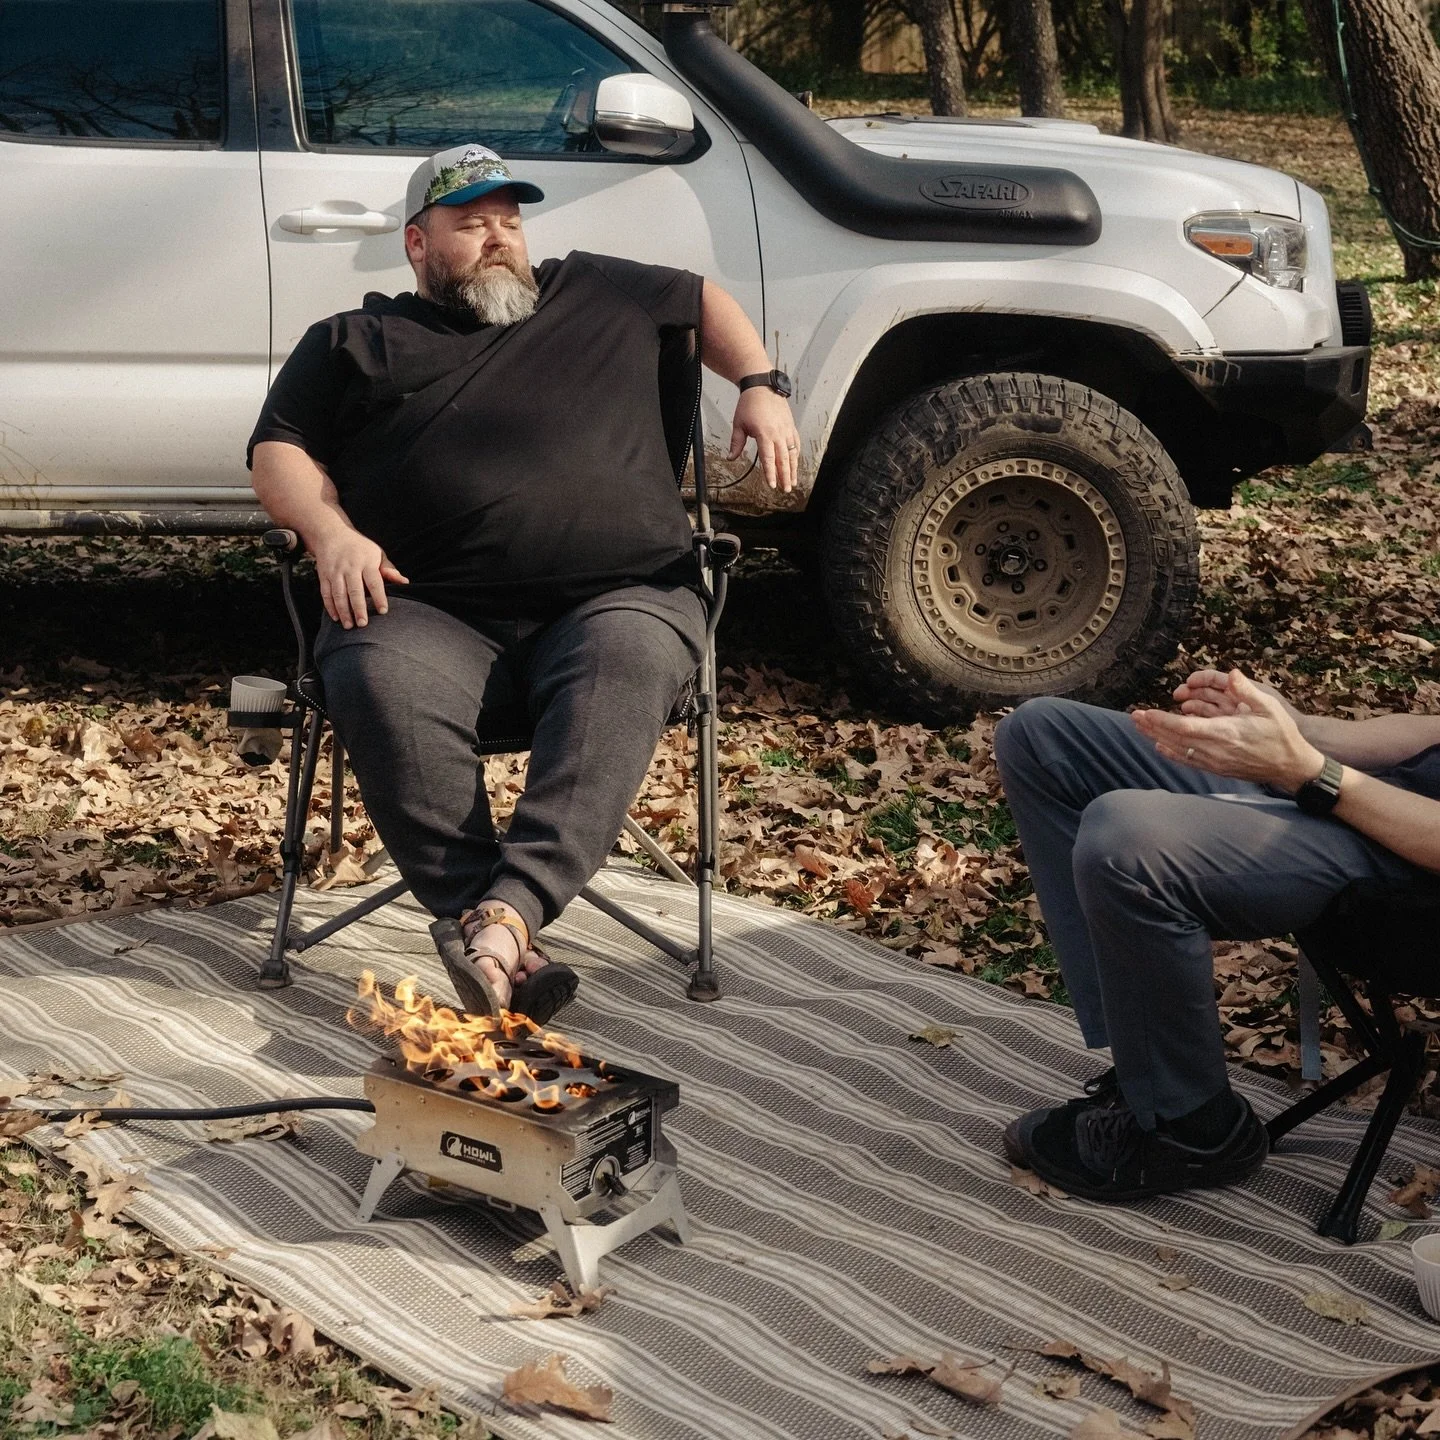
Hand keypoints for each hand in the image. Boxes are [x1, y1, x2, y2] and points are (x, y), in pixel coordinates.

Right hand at [309, 524, 407, 628]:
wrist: (331, 533)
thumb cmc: (360, 547)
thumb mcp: (376, 553)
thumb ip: (389, 569)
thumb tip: (404, 582)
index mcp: (366, 561)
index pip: (374, 582)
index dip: (379, 597)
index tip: (383, 611)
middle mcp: (350, 567)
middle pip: (355, 590)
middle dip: (359, 608)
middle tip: (363, 624)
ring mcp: (335, 571)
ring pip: (338, 594)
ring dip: (343, 611)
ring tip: (349, 626)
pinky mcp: (323, 575)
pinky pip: (325, 593)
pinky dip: (330, 606)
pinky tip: (335, 618)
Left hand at [729, 387, 799, 492]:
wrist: (762, 385)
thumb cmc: (749, 403)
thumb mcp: (739, 424)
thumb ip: (736, 443)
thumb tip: (731, 457)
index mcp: (765, 434)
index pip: (769, 459)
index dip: (771, 473)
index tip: (772, 485)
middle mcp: (778, 433)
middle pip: (783, 459)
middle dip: (785, 476)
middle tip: (785, 489)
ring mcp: (786, 429)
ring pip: (792, 453)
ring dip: (793, 469)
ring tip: (793, 481)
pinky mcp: (790, 425)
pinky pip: (796, 443)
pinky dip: (796, 454)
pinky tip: (796, 463)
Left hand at [1133, 669, 1324, 791]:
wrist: (1291, 766)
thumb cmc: (1281, 734)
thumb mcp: (1269, 707)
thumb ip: (1247, 691)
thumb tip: (1232, 674)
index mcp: (1226, 733)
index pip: (1185, 728)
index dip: (1162, 721)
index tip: (1145, 713)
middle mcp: (1216, 750)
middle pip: (1175, 739)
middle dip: (1152, 727)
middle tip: (1134, 716)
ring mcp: (1215, 762)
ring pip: (1179, 750)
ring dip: (1157, 737)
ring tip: (1140, 727)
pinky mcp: (1217, 769)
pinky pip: (1189, 761)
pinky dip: (1171, 753)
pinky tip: (1159, 746)